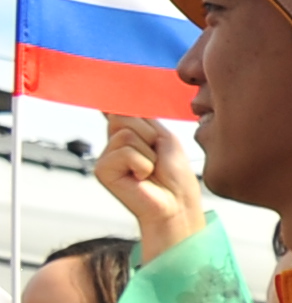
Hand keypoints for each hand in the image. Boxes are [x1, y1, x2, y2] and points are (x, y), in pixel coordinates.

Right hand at [91, 116, 207, 256]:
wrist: (178, 203)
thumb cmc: (175, 176)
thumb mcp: (164, 138)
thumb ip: (142, 119)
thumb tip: (115, 104)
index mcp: (130, 133)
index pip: (120, 109)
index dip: (120, 104)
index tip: (116, 99)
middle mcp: (115, 142)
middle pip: (123, 117)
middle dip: (148, 135)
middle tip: (156, 157)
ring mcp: (107, 156)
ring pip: (126, 135)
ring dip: (148, 153)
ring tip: (150, 170)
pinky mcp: (102, 169)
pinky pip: (125, 152)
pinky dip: (142, 164)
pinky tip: (142, 178)